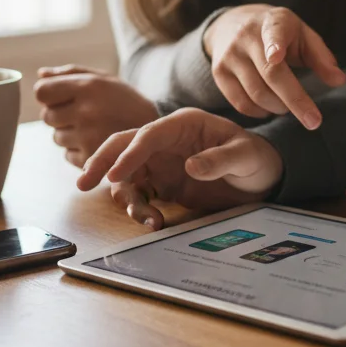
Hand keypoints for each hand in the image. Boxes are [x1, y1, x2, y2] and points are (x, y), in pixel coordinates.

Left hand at [34, 65, 159, 167]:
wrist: (156, 130)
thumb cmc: (124, 101)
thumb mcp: (104, 79)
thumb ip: (71, 73)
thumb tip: (40, 74)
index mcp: (88, 86)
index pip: (42, 92)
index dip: (49, 95)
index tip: (61, 97)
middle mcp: (87, 111)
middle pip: (47, 116)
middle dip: (59, 115)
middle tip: (82, 113)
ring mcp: (88, 136)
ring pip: (56, 137)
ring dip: (68, 133)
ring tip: (92, 128)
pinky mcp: (92, 157)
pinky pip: (66, 155)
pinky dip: (77, 150)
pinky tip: (96, 142)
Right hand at [76, 108, 283, 229]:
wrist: (262, 178)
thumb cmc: (256, 158)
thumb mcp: (246, 156)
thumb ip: (220, 160)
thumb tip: (191, 166)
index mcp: (184, 124)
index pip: (148, 134)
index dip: (130, 153)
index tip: (115, 175)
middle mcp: (166, 140)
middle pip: (123, 144)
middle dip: (101, 162)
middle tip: (83, 183)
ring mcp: (161, 161)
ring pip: (127, 174)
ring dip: (126, 197)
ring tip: (147, 220)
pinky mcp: (162, 183)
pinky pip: (139, 194)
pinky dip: (139, 209)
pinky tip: (153, 223)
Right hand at [203, 4, 345, 128]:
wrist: (232, 23)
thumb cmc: (279, 34)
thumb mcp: (302, 35)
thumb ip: (321, 57)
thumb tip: (339, 80)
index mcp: (273, 22)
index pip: (273, 34)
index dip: (274, 45)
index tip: (276, 56)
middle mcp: (247, 36)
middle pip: (270, 74)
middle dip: (295, 101)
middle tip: (314, 122)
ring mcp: (230, 55)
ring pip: (256, 93)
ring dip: (278, 107)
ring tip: (288, 106)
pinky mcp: (218, 72)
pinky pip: (240, 102)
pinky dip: (258, 112)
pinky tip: (270, 108)